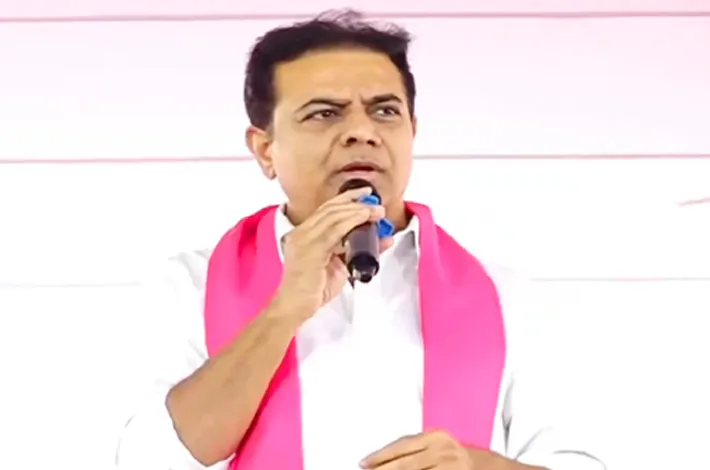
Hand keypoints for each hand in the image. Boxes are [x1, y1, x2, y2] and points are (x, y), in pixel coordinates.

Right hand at [275, 187, 392, 317]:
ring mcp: (303, 240)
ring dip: (358, 211)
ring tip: (376, 211)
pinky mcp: (310, 249)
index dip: (346, 199)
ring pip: (333, 216)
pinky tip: (364, 218)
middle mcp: (301, 233)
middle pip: (330, 209)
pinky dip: (352, 221)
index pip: (325, 210)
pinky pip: (334, 230)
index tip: (363, 194)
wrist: (295, 306)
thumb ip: (355, 252)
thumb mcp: (338, 266)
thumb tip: (380, 240)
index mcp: (303, 234)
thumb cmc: (312, 289)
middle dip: (355, 202)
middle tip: (374, 202)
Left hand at [359, 430, 507, 469]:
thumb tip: (387, 460)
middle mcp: (444, 449)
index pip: (402, 446)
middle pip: (405, 463)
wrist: (499, 469)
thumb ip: (419, 450)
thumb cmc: (466, 459)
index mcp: (438, 436)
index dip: (381, 455)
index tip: (364, 463)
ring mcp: (452, 466)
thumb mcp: (443, 446)